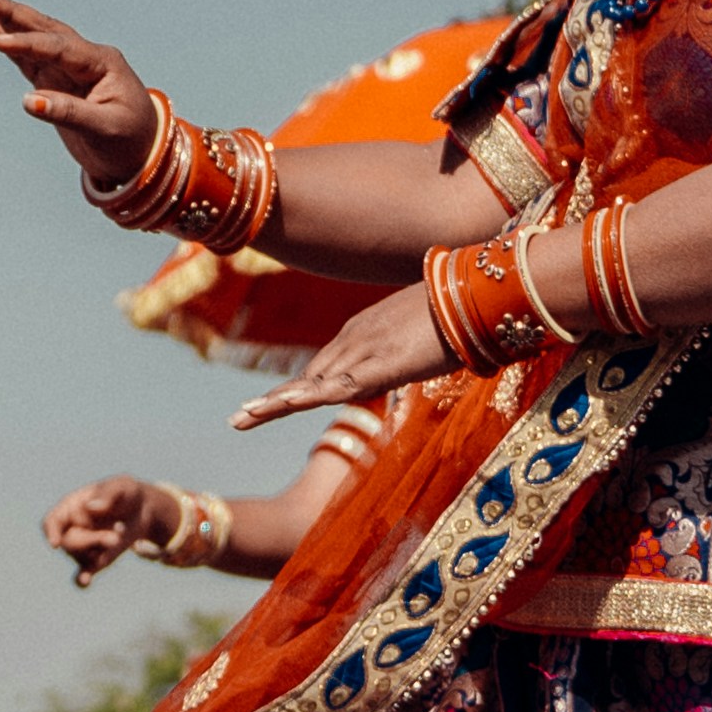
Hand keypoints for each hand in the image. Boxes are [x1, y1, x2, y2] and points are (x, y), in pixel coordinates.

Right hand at [0, 0, 157, 196]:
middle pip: (45, 30)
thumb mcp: (105, 129)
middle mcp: (85, 58)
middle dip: (13, 12)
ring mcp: (70, 68)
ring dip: (9, 20)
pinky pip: (30, 58)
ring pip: (35, 39)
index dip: (28, 44)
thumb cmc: (128, 140)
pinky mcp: (57, 81)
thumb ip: (69, 113)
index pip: (59, 48)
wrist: (140, 154)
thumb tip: (29, 101)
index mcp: (102, 63)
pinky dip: (12, 44)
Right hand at [46, 472, 207, 577]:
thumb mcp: (121, 487)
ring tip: (118, 537)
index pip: (52, 521)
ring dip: (99, 552)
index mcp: (71, 507)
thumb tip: (90, 508)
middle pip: (69, 542)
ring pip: (80, 557)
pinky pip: (83, 573)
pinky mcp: (95, 560)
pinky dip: (82, 579)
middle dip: (91, 541)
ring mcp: (84, 546)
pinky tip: (86, 582)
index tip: (55, 544)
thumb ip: (107, 495)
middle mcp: (73, 528)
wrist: (142, 510)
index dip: (51, 532)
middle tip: (114, 537)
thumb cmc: (127, 493)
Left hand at [238, 287, 450, 433]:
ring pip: (314, 382)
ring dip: (277, 402)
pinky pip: (342, 384)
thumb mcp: (419, 338)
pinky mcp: (384, 361)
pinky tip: (287, 405)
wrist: (474, 292)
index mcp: (361, 334)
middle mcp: (355, 339)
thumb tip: (404, 365)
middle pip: (307, 377)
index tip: (262, 407)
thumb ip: (403, 353)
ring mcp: (367, 348)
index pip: (320, 370)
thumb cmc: (455, 313)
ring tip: (244, 418)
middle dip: (272, 401)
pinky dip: (311, 395)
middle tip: (237, 420)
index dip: (291, 391)